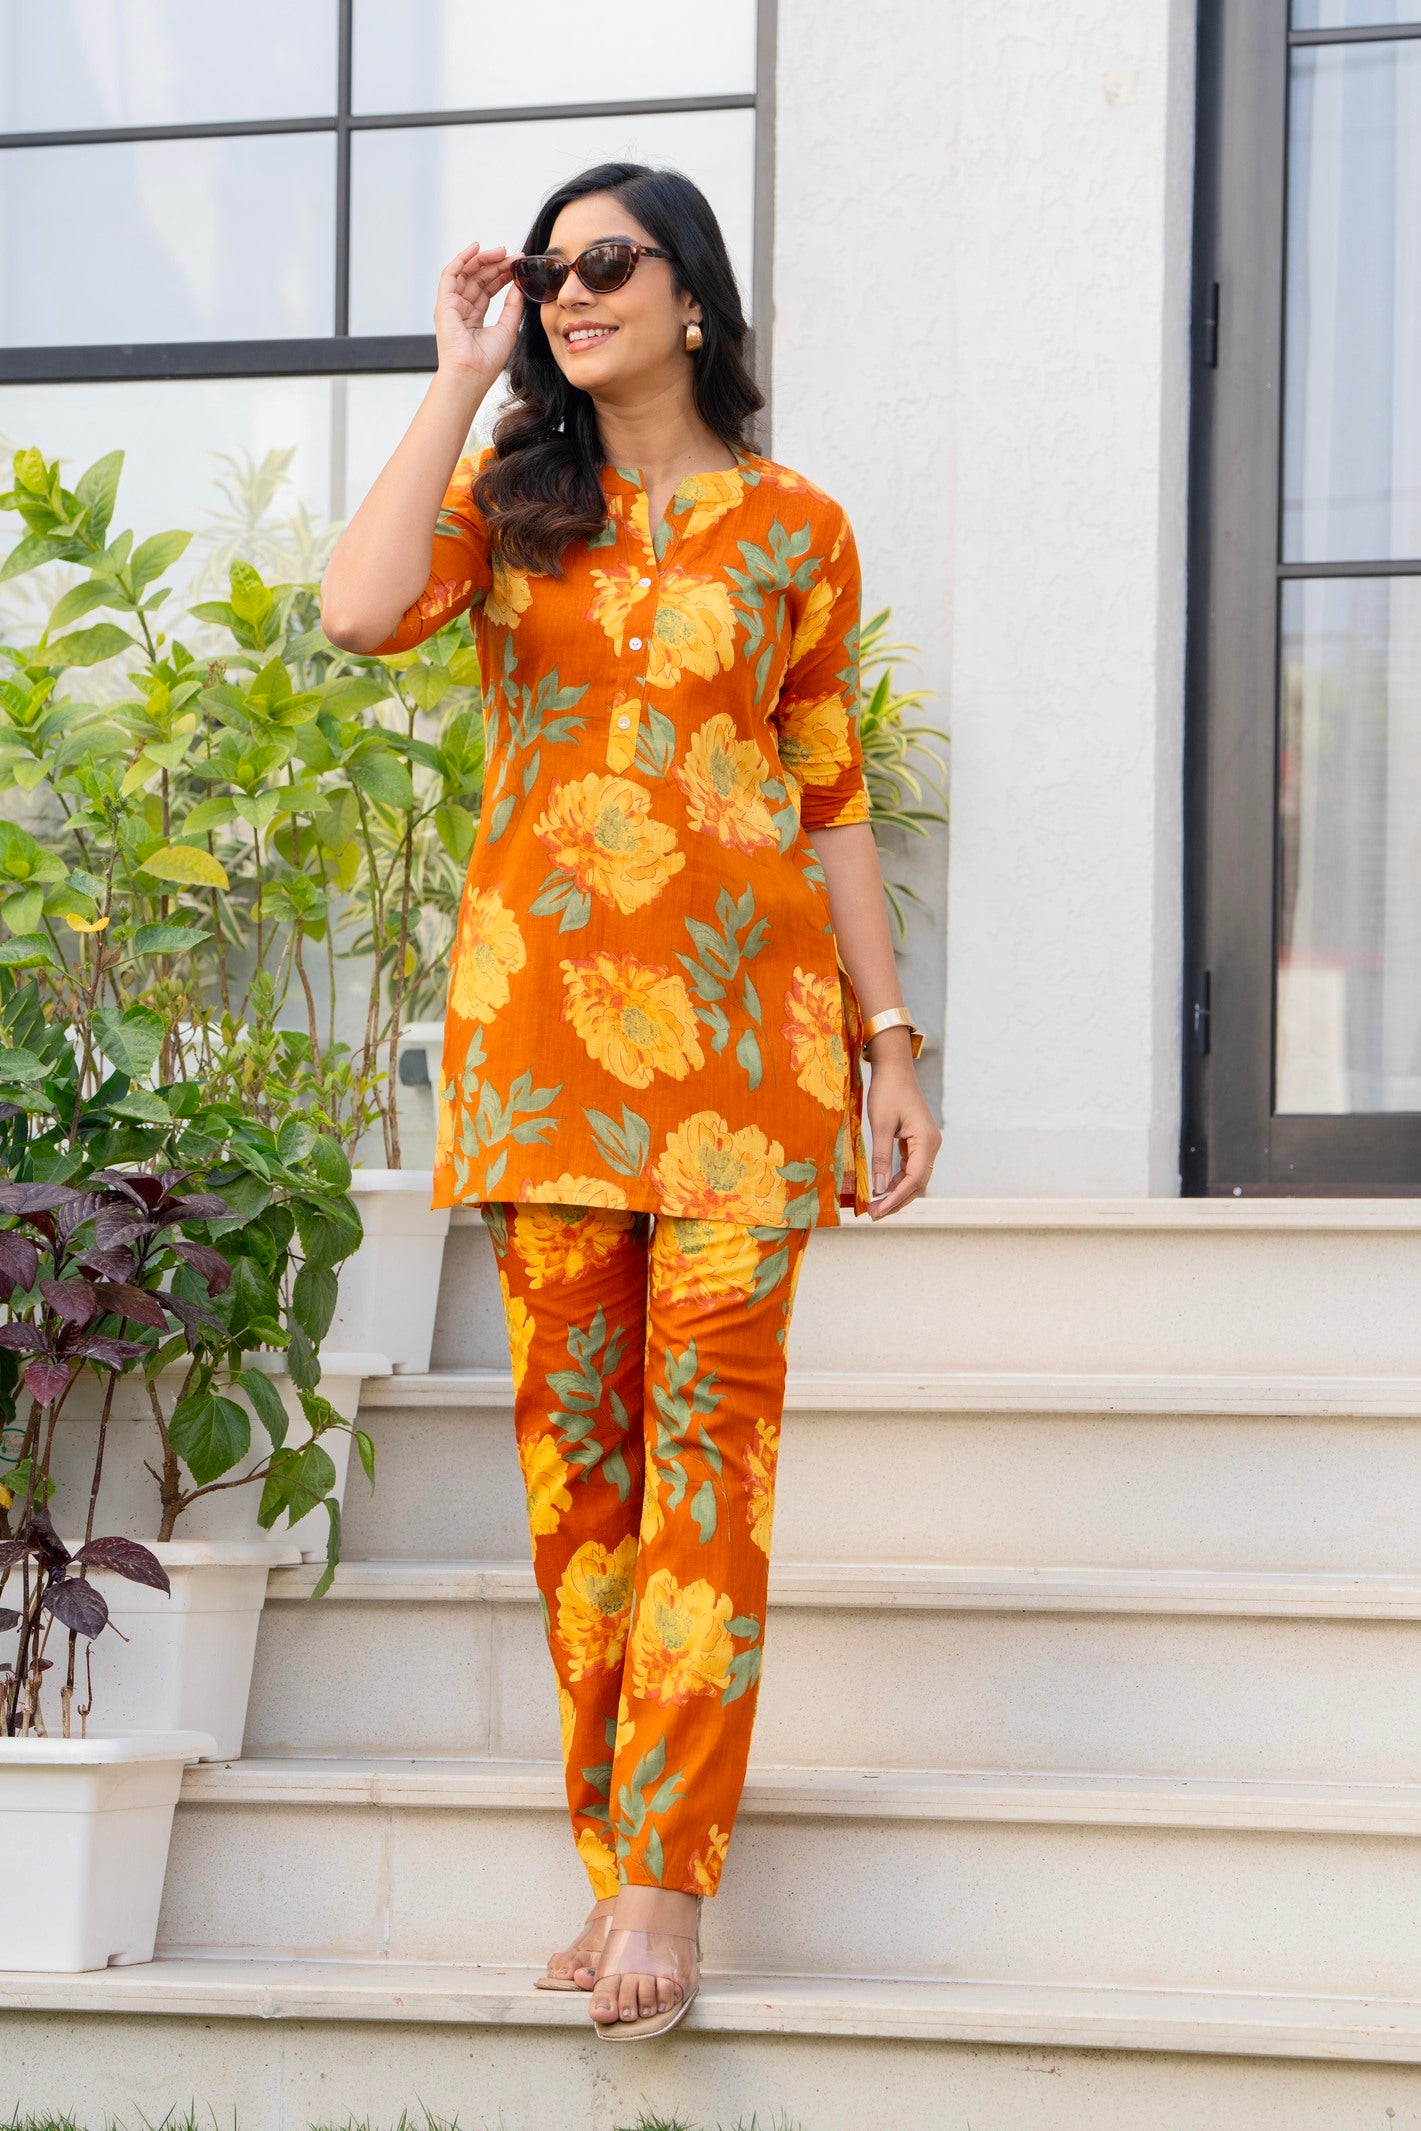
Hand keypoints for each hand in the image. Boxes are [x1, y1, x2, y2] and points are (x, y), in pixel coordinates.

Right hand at [434, 241, 524, 382]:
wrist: (471, 374)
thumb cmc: (487, 361)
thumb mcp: (507, 329)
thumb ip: (513, 307)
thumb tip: (519, 286)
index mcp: (473, 318)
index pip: (488, 290)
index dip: (502, 276)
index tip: (518, 266)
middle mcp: (461, 310)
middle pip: (478, 279)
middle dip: (496, 265)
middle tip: (513, 256)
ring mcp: (451, 306)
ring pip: (466, 274)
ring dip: (483, 260)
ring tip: (501, 251)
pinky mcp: (444, 303)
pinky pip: (450, 274)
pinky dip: (462, 259)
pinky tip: (475, 248)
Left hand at [864, 1042, 940, 1218]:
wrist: (893, 1068)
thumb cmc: (886, 1092)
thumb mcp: (880, 1125)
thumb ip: (881, 1157)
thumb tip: (879, 1188)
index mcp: (926, 1141)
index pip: (914, 1179)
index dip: (895, 1198)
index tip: (877, 1211)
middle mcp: (932, 1145)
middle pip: (918, 1183)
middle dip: (897, 1201)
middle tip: (874, 1214)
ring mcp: (926, 1143)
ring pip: (915, 1177)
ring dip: (897, 1192)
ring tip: (876, 1206)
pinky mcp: (918, 1141)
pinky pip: (911, 1167)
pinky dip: (898, 1180)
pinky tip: (883, 1188)